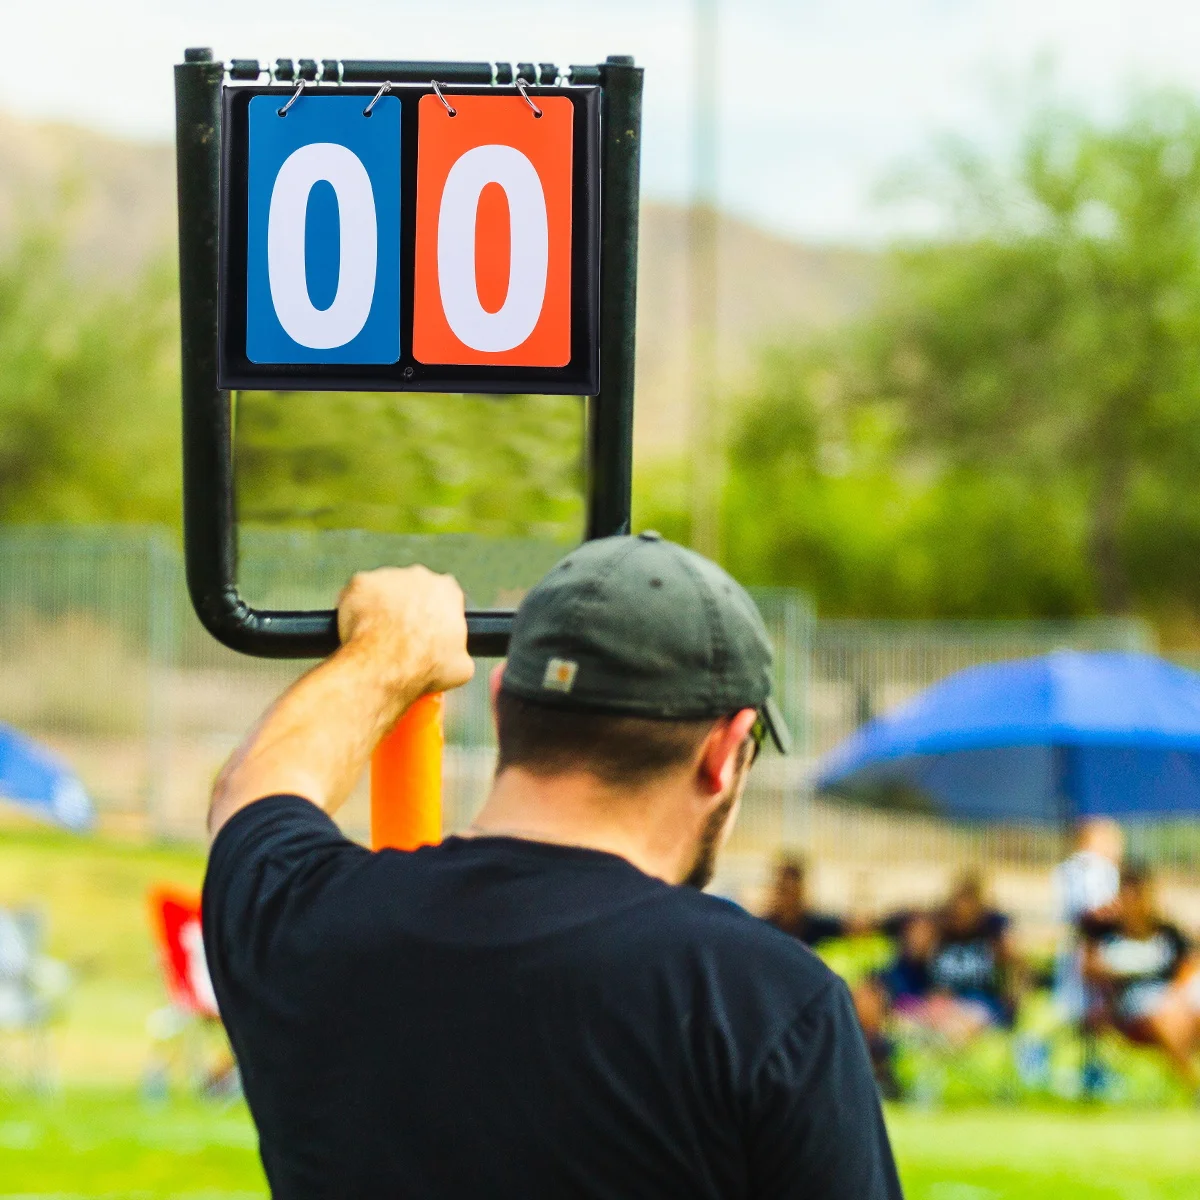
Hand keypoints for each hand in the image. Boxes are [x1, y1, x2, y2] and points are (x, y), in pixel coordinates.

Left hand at [337, 566, 474, 696]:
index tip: (426, 633)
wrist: (387, 668)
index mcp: (448, 591)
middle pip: (412, 589)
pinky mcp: (361, 582)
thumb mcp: (461, 667)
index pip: (443, 598)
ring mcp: (388, 576)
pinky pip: (357, 594)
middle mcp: (420, 575)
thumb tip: (455, 657)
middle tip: (399, 636)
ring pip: (383, 590)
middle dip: (407, 608)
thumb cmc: (425, 666)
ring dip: (380, 607)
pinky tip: (358, 630)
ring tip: (377, 636)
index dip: (434, 616)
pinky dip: (356, 609)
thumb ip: (460, 651)